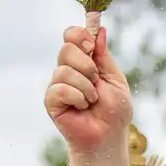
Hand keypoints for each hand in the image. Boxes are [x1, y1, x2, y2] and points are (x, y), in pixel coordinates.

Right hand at [44, 25, 131, 156]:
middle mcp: (67, 70)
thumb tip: (100, 29)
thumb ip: (104, 55)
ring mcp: (57, 85)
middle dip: (87, 65)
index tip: (90, 46)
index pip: (71, 36)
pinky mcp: (51, 101)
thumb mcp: (114, 78)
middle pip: (66, 49)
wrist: (109, 136)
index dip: (79, 36)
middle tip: (96, 81)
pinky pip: (59, 88)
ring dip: (86, 86)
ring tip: (92, 100)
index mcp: (82, 61)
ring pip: (64, 70)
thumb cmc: (114, 110)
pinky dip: (76, 97)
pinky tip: (82, 106)